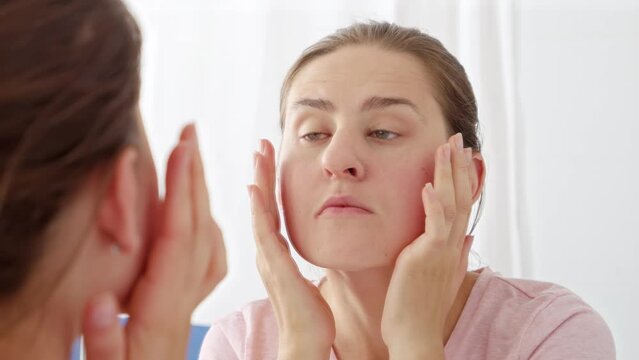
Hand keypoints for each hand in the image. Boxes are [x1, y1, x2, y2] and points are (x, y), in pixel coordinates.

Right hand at [81, 124, 226, 359]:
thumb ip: (103, 341)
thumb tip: (96, 304)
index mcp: (162, 305)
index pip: (176, 236)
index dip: (180, 191)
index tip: (183, 150)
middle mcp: (184, 295)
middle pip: (197, 225)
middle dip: (194, 175)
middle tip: (192, 132)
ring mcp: (190, 296)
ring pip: (206, 235)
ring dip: (200, 192)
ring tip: (193, 156)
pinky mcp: (188, 299)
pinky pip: (208, 253)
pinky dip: (204, 221)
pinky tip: (198, 209)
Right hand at [249, 139, 334, 359]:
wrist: (307, 341)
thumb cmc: (312, 315)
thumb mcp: (312, 279)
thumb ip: (309, 263)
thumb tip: (316, 253)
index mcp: (278, 253)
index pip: (272, 211)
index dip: (270, 184)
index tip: (271, 158)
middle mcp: (268, 252)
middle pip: (263, 205)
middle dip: (262, 173)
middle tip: (262, 144)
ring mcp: (269, 259)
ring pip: (261, 212)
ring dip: (259, 182)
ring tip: (257, 154)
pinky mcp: (275, 267)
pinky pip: (264, 233)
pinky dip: (258, 210)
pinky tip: (254, 189)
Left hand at [381, 133, 474, 358]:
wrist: (414, 335)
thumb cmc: (421, 308)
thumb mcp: (443, 276)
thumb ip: (457, 255)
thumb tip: (468, 237)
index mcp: (452, 248)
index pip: (462, 206)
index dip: (464, 180)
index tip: (463, 156)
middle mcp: (451, 246)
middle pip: (460, 199)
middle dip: (459, 167)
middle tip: (457, 139)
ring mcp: (441, 251)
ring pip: (451, 205)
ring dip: (449, 175)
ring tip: (447, 148)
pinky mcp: (425, 258)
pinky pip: (433, 226)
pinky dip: (433, 204)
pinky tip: (429, 185)